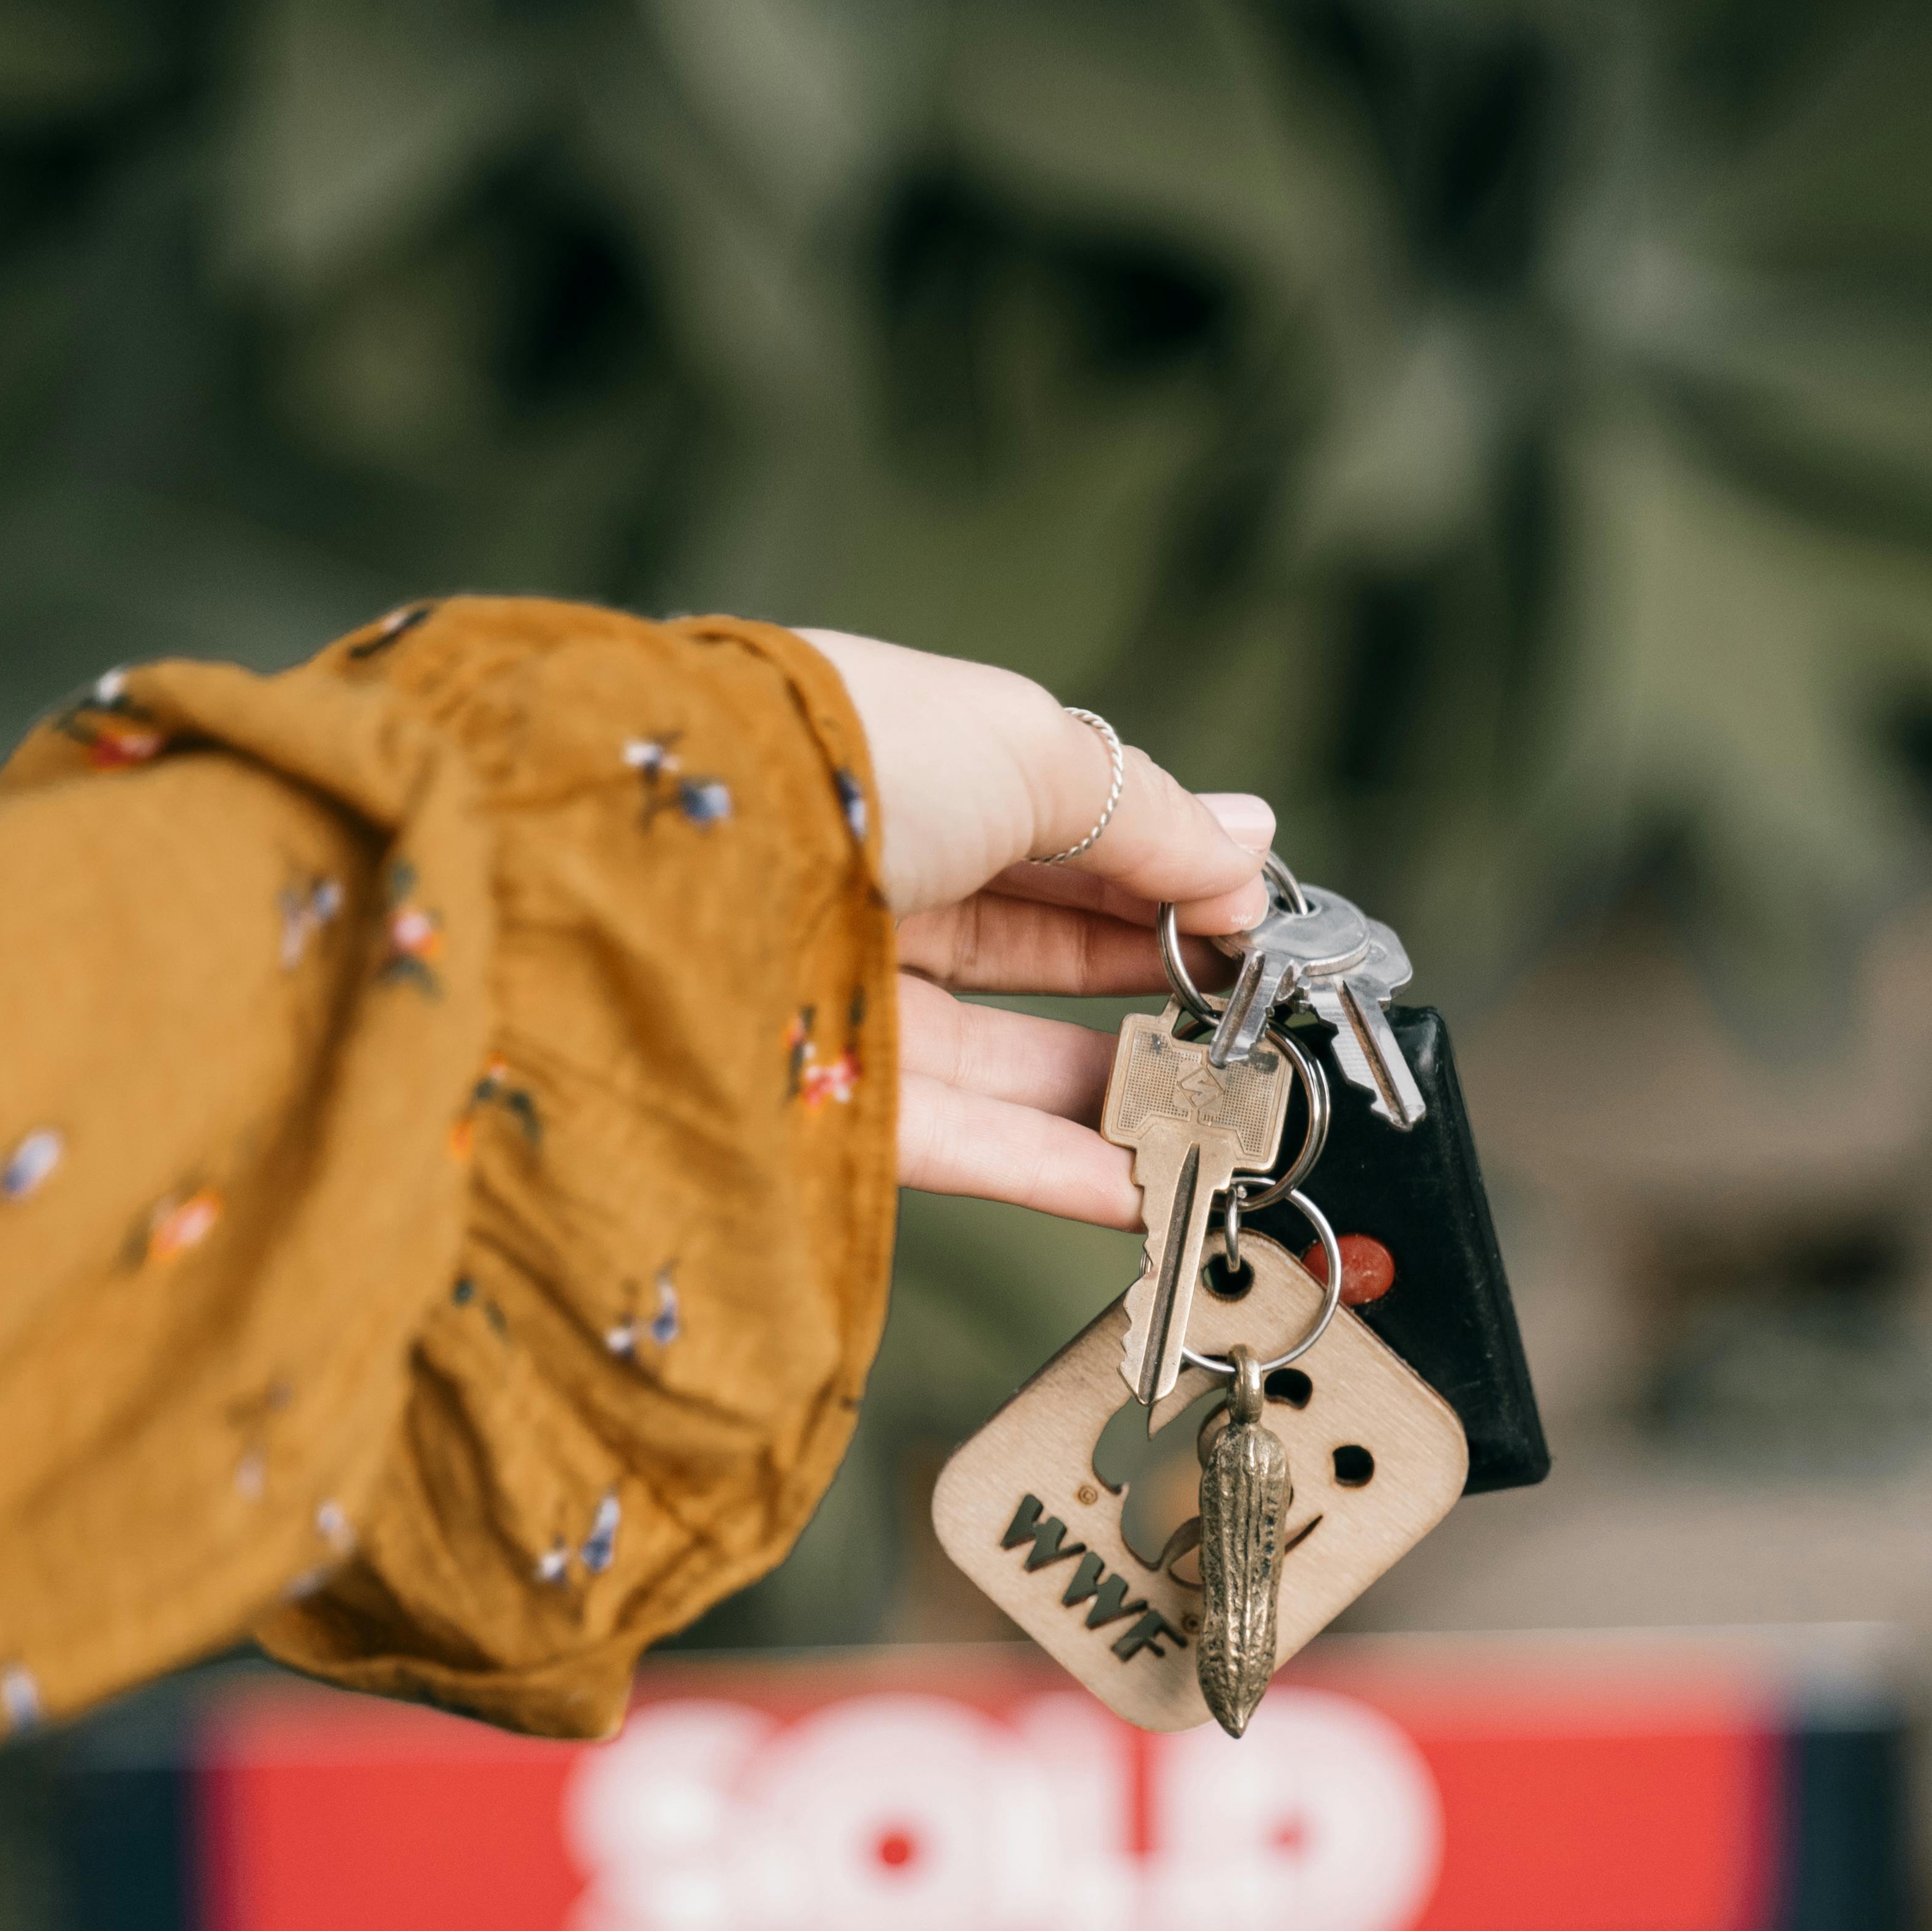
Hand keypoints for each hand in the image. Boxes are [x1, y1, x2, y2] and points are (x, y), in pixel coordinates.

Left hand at [799, 629, 1272, 1230]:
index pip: (1064, 833)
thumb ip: (1145, 812)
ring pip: (1009, 1056)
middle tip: (1251, 1014)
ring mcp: (852, 994)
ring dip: (1119, 1086)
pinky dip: (1057, 1166)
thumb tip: (1245, 846)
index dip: (1165, 876)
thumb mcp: (1029, 749)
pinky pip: (965, 1141)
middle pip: (1040, 946)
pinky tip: (1144, 1181)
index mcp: (917, 771)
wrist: (678, 861)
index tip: (1253, 922)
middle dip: (1153, 979)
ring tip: (1219, 1108)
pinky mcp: (832, 1101)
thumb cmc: (846, 761)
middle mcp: (878, 880)